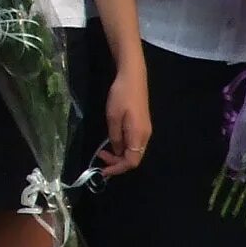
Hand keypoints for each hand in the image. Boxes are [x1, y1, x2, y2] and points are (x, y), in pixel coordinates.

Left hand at [97, 62, 149, 176]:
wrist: (133, 77)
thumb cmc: (121, 95)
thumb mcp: (113, 117)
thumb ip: (115, 137)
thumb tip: (116, 151)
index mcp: (139, 135)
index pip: (131, 161)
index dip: (116, 168)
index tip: (101, 170)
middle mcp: (145, 135)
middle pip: (134, 158)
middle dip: (117, 163)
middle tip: (100, 158)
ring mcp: (145, 130)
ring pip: (134, 151)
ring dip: (119, 155)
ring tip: (104, 151)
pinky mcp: (142, 124)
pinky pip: (134, 143)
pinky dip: (123, 147)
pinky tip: (113, 142)